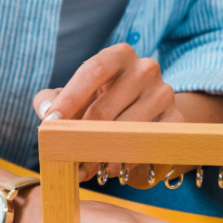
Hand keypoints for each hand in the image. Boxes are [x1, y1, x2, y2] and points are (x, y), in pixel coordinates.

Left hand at [34, 43, 183, 183]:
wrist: (142, 114)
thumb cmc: (99, 101)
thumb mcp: (74, 95)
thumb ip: (50, 98)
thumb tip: (46, 110)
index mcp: (119, 55)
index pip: (93, 70)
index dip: (70, 98)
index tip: (50, 123)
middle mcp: (146, 68)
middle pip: (105, 108)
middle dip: (80, 138)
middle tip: (64, 158)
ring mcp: (164, 93)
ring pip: (125, 130)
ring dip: (100, 154)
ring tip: (85, 167)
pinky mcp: (176, 119)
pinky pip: (147, 144)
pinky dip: (127, 160)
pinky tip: (113, 166)